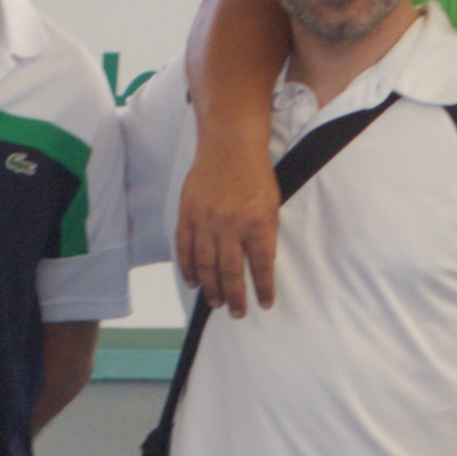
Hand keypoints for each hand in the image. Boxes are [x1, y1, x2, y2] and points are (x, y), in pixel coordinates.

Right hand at [177, 143, 282, 315]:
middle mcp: (230, 224)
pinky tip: (193, 281)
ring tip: (216, 303)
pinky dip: (188, 267)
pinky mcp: (188, 213)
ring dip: (211, 288)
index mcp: (257, 222)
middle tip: (237, 313)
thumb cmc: (255, 172)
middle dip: (235, 297)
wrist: (230, 142)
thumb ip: (265, 233)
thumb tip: (259, 266)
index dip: (264, 288)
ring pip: (206, 265)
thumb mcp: (271, 204)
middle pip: (232, 271)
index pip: (262, 265)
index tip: (265, 303)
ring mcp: (206, 219)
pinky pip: (185, 248)